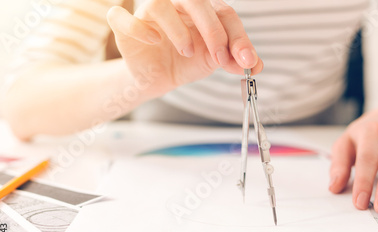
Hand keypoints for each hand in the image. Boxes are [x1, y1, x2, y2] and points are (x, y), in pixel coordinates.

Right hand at [107, 0, 262, 98]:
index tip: (246, 61)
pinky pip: (122, 17)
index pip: (224, 13)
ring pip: (158, 3)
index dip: (237, 36)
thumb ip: (234, 60)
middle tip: (220, 57)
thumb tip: (255, 64)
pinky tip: (153, 41)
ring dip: (177, 29)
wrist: (158, 78)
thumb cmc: (186, 62)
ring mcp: (149, 12)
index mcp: (202, 10)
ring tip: (187, 52)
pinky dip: (137, 27)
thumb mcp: (213, 61)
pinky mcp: (125, 27)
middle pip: (195, 0)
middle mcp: (176, 4)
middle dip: (212, 30)